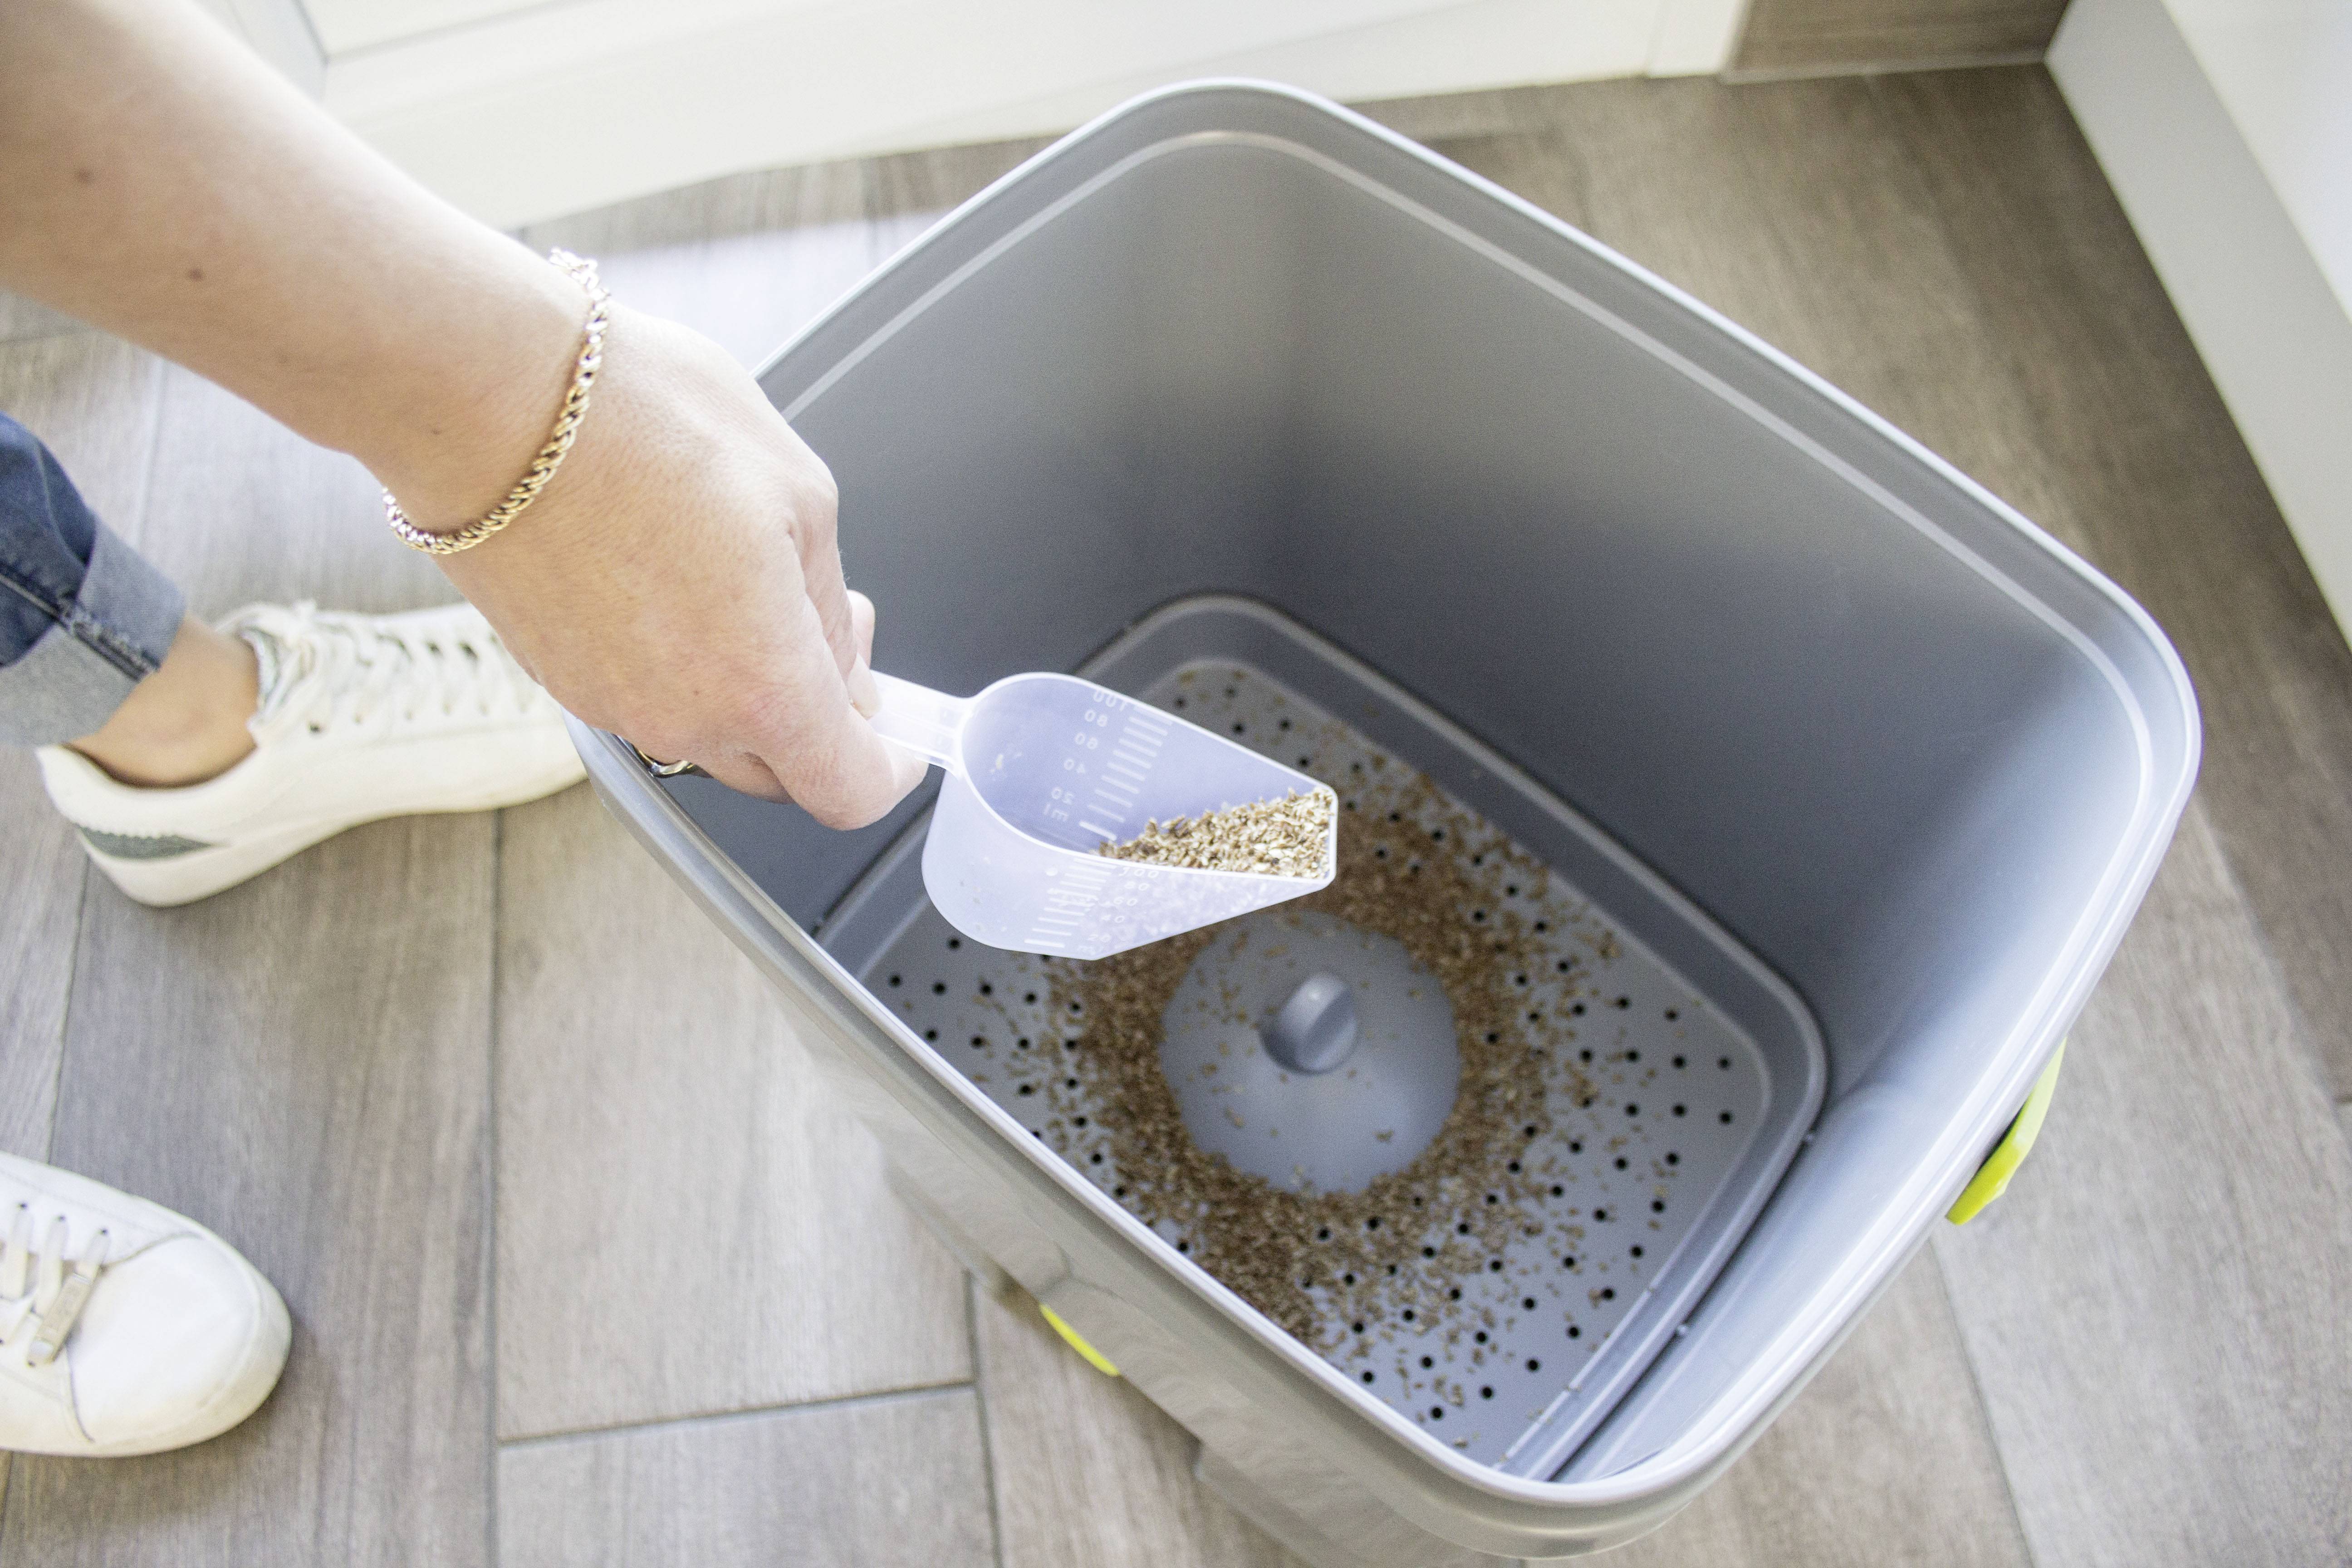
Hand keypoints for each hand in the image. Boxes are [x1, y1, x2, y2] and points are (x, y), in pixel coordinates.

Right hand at [430, 306, 927, 826]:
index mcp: (762, 686)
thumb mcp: (801, 494)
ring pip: (709, 733)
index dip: (890, 769)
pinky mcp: (557, 679)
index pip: (849, 791)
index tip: (901, 737)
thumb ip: (831, 607)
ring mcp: (613, 706)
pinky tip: (676, 577)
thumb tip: (843, 663)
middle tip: (827, 623)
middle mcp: (683, 720)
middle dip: (821, 715)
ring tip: (745, 579)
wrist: (485, 396)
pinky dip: (679, 662)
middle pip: (782, 771)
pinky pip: (646, 698)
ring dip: (745, 683)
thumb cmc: (641, 422)